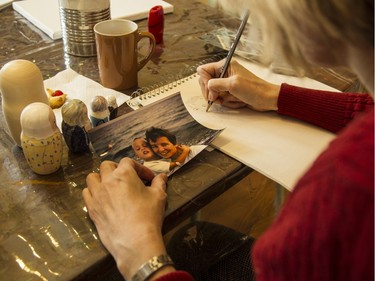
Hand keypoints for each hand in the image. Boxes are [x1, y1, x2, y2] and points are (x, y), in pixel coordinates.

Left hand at [82, 158, 172, 279]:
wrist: (134, 240)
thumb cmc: (148, 215)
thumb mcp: (159, 197)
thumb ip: (159, 183)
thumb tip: (162, 177)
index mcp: (124, 174)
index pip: (128, 162)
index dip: (140, 168)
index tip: (149, 179)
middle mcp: (107, 181)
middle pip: (106, 166)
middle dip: (117, 169)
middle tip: (128, 179)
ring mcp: (97, 195)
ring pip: (92, 177)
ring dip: (101, 178)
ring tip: (111, 186)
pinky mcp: (91, 208)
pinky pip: (86, 193)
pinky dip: (93, 192)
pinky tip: (102, 198)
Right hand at [197, 59, 279, 110]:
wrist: (267, 98)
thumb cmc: (254, 89)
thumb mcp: (233, 84)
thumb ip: (216, 84)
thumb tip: (207, 86)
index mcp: (225, 66)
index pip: (203, 70)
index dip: (204, 81)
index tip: (211, 90)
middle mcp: (224, 73)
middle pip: (206, 83)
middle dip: (211, 93)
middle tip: (217, 98)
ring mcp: (227, 83)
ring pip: (213, 93)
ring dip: (221, 99)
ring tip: (232, 99)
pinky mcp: (230, 92)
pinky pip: (221, 98)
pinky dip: (227, 102)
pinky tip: (236, 101)